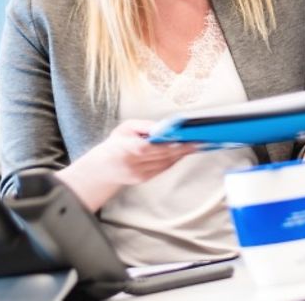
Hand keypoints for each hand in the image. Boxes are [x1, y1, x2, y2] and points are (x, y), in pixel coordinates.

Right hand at [69, 119, 200, 186]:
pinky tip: (184, 152)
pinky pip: (164, 168)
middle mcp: (135, 163)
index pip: (153, 147)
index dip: (170, 144)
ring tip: (197, 145)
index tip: (186, 138)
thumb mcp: (125, 128)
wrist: (103, 168)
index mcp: (129, 149)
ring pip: (166, 163)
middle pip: (164, 156)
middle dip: (184, 148)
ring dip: (182, 154)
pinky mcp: (145, 179)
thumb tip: (163, 126)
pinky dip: (175, 160)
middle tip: (201, 140)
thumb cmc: (115, 144)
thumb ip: (144, 126)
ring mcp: (140, 173)